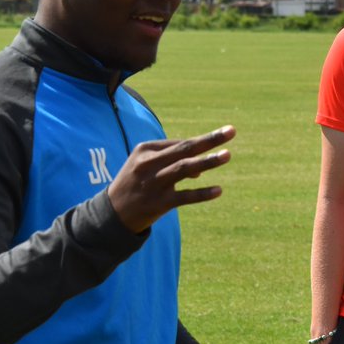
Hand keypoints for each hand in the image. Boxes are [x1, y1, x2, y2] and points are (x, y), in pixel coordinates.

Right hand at [108, 126, 235, 232]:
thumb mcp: (146, 165)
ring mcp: (154, 184)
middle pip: (184, 149)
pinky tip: (219, 190)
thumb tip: (201, 171)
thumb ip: (172, 162)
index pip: (179, 143)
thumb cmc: (135, 182)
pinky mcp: (159, 203)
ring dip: (207, 162)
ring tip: (228, 155)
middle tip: (231, 131)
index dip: (200, 144)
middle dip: (209, 140)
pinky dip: (202, 193)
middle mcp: (148, 164)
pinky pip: (185, 197)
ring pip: (185, 169)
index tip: (216, 143)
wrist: (112, 212)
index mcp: (145, 150)